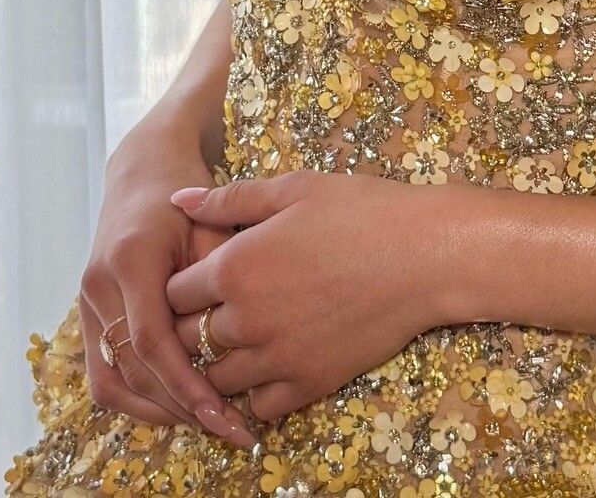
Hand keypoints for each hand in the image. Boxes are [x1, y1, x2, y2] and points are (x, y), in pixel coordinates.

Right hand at [77, 126, 257, 448]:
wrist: (144, 166)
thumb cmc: (187, 188)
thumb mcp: (210, 222)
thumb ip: (220, 277)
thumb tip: (242, 342)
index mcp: (129, 260)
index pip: (151, 342)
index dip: (186, 385)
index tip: (224, 415)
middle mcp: (97, 285)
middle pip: (133, 370)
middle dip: (180, 408)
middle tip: (227, 429)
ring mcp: (86, 301)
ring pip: (112, 381)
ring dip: (158, 410)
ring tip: (206, 424)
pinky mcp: (88, 313)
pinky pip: (105, 371)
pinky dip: (139, 395)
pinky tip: (178, 404)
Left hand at [164, 168, 452, 422]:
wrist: (424, 254)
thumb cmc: (361, 210)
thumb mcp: (294, 189)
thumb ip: (230, 199)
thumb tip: (177, 198)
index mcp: (234, 266)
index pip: (172, 292)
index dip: (182, 284)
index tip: (203, 276)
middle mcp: (245, 318)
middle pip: (187, 338)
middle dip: (193, 325)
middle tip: (220, 307)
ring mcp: (276, 357)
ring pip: (217, 378)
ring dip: (221, 361)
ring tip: (244, 337)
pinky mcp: (308, 383)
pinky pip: (259, 406)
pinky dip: (257, 391)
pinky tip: (273, 363)